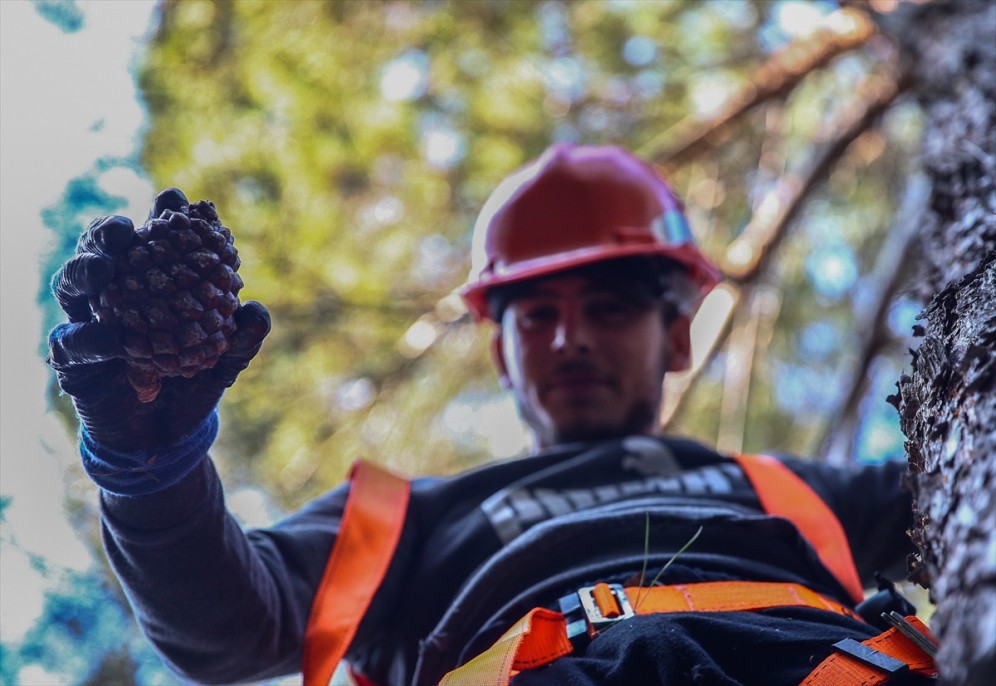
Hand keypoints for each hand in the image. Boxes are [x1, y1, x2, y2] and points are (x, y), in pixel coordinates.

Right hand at [48, 189, 269, 453]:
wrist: (167, 437)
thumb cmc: (194, 384)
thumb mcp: (225, 361)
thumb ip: (240, 338)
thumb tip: (257, 311)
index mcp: (149, 283)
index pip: (151, 239)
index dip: (161, 215)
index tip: (175, 198)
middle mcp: (114, 295)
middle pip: (101, 251)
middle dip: (107, 233)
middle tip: (124, 228)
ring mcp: (87, 323)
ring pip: (71, 285)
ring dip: (85, 272)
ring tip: (103, 270)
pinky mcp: (71, 360)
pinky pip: (71, 343)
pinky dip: (90, 338)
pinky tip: (112, 340)